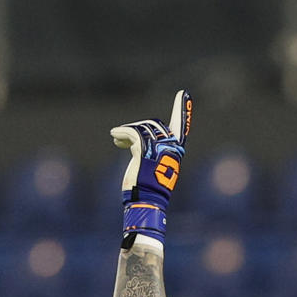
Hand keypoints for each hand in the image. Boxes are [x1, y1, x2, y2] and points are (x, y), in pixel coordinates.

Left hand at [110, 90, 191, 250]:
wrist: (146, 202)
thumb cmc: (147, 190)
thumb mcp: (151, 168)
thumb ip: (149, 151)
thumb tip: (134, 141)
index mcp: (175, 151)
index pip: (181, 126)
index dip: (182, 110)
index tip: (183, 93)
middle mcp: (170, 146)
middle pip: (154, 126)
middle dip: (138, 128)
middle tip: (122, 137)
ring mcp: (158, 147)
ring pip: (141, 129)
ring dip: (125, 132)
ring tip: (115, 137)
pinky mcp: (144, 149)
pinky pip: (132, 133)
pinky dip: (121, 133)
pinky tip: (114, 136)